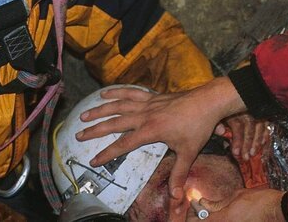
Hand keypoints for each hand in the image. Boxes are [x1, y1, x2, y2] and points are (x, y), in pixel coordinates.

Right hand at [76, 78, 245, 213]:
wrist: (209, 101)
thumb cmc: (198, 126)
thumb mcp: (189, 152)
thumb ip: (179, 173)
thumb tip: (176, 196)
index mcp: (151, 130)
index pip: (124, 144)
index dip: (107, 153)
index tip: (93, 161)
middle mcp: (145, 115)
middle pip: (115, 122)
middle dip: (95, 129)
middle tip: (78, 133)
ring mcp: (148, 103)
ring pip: (119, 105)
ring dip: (101, 109)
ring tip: (85, 114)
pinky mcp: (153, 95)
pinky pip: (131, 92)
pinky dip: (117, 92)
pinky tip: (105, 93)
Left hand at [186, 188, 285, 221]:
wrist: (278, 210)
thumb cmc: (260, 201)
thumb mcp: (236, 196)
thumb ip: (218, 203)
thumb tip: (203, 203)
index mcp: (223, 219)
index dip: (191, 215)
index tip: (194, 206)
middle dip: (199, 218)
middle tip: (202, 209)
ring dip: (210, 220)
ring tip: (212, 212)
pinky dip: (220, 221)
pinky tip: (224, 215)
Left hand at [216, 113, 269, 160]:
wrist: (227, 101)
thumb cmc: (221, 109)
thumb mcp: (217, 116)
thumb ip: (216, 124)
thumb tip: (220, 132)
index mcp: (234, 110)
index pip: (238, 126)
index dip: (238, 140)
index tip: (236, 153)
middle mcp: (246, 110)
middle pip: (250, 127)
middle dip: (248, 144)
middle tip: (246, 157)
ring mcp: (255, 111)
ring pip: (260, 126)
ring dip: (257, 141)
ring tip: (253, 153)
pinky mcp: (261, 114)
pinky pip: (266, 125)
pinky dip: (265, 135)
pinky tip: (262, 144)